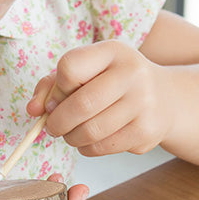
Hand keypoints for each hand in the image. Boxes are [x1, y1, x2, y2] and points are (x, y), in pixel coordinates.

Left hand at [29, 40, 173, 156]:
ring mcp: (143, 104)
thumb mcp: (88, 71)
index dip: (57, 87)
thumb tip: (33, 110)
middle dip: (57, 122)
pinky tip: (90, 140)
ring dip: (71, 138)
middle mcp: (133, 74)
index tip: (59, 96)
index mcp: (113, 51)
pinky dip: (88, 148)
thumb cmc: (114, 83)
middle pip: (80, 105)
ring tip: (71, 134)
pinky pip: (103, 147)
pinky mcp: (146, 132)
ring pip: (90, 131)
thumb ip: (52, 85)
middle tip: (53, 126)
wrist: (165, 98)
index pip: (69, 68)